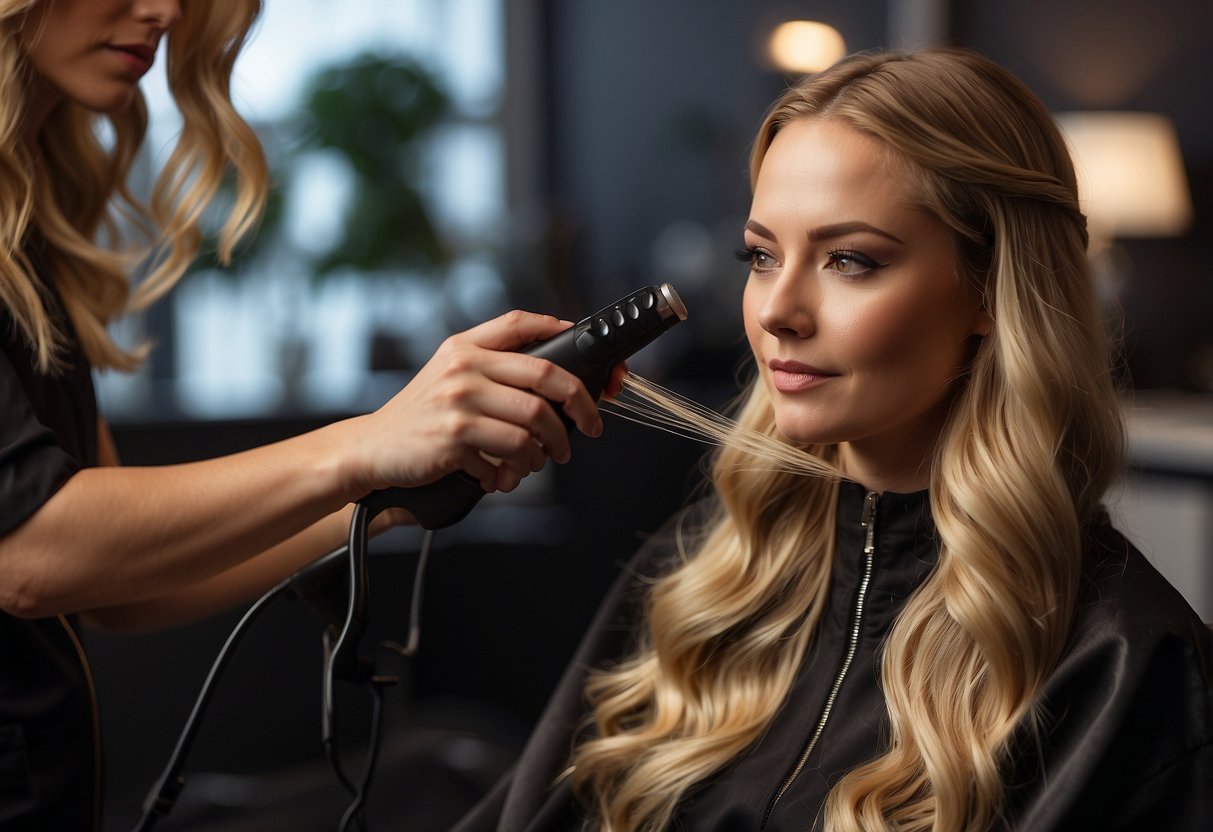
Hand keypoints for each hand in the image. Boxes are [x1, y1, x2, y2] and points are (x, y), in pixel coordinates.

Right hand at [345, 310, 604, 497]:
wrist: (372, 448)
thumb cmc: (420, 415)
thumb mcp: (447, 373)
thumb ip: (488, 363)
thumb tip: (550, 375)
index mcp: (464, 348)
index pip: (518, 324)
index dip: (557, 330)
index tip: (582, 347)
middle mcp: (463, 369)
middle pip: (546, 378)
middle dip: (580, 407)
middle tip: (589, 427)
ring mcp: (458, 404)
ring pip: (533, 426)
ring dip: (546, 452)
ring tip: (539, 461)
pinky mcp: (453, 439)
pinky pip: (506, 459)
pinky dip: (510, 474)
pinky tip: (499, 476)